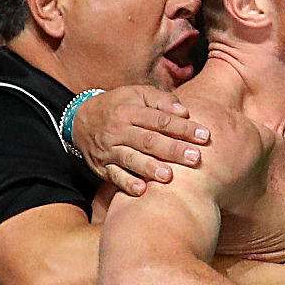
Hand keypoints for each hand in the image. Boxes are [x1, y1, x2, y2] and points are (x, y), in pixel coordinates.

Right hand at [72, 86, 211, 195]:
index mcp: (129, 112)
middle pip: (148, 141)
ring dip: (150, 168)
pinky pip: (115, 176)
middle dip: (172, 150)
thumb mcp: (137, 94)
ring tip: (169, 176)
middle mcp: (118, 131)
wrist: (80, 120)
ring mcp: (109, 150)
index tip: (205, 136)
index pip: (160, 120)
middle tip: (195, 158)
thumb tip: (185, 112)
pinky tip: (142, 190)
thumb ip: (162, 101)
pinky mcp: (103, 167)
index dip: (183, 128)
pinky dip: (127, 183)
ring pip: (131, 159)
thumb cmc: (120, 106)